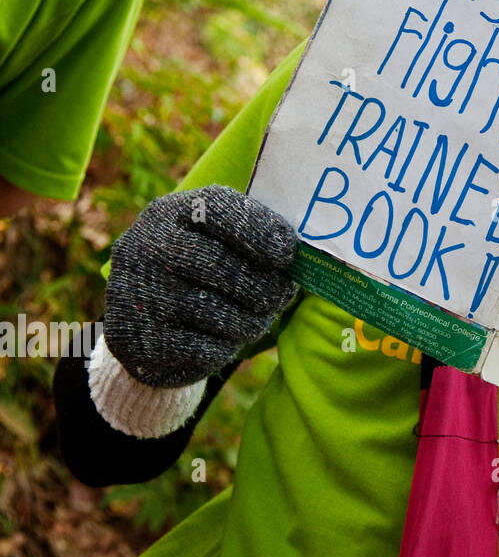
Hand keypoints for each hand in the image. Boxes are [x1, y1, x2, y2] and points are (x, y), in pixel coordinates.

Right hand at [105, 185, 298, 387]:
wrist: (143, 321)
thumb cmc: (198, 271)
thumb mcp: (217, 240)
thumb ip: (254, 237)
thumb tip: (302, 254)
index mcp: (171, 212)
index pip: (218, 209)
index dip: (260, 230)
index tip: (289, 253)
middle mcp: (147, 247)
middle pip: (221, 266)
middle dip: (264, 286)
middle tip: (283, 296)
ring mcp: (139, 293)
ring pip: (217, 312)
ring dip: (251, 320)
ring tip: (257, 318)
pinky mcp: (139, 339)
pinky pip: (203, 346)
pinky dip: (226, 346)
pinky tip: (226, 338)